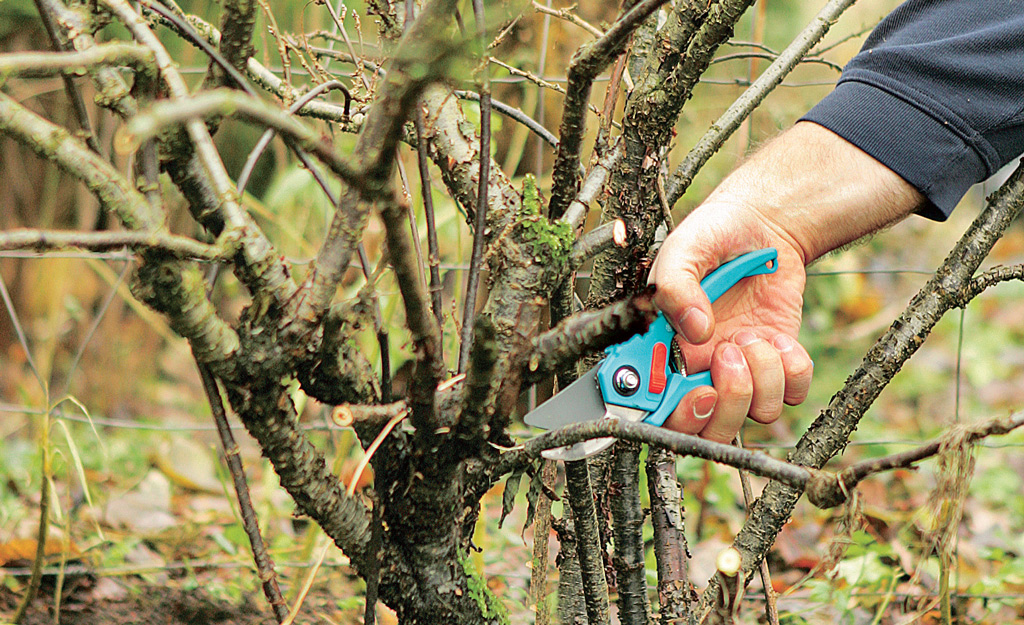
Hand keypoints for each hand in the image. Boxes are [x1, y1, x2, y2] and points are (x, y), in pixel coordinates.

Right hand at [650, 122, 924, 442]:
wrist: (765, 225)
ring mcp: (738, 372)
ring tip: (752, 335)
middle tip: (727, 359)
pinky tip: (779, 338)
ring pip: (752, 415)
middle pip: (703, 430)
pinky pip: (790, 395)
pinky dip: (791, 370)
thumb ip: (675, 287)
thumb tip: (695, 332)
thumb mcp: (683, 249)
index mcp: (659, 349)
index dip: (665, 415)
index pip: (649, 407)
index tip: (691, 391)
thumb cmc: (713, 235)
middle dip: (721, 406)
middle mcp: (696, 369)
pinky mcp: (777, 366)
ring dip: (759, 377)